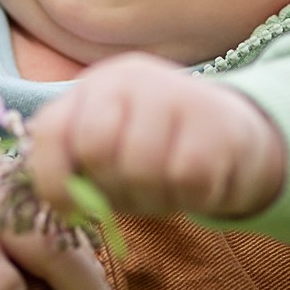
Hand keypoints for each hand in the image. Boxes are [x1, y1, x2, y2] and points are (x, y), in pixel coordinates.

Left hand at [25, 54, 285, 219]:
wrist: (238, 141)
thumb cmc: (160, 156)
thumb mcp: (113, 158)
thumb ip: (81, 173)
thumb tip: (67, 200)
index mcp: (97, 86)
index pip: (51, 128)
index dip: (52, 178)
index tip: (71, 210)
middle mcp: (132, 78)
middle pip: (96, 144)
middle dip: (111, 185)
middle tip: (135, 191)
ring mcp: (178, 93)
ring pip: (141, 166)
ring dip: (154, 196)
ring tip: (169, 186)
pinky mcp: (219, 123)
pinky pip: (185, 178)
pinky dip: (189, 197)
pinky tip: (199, 185)